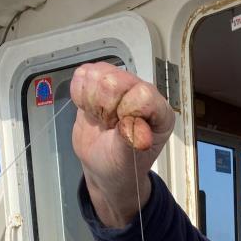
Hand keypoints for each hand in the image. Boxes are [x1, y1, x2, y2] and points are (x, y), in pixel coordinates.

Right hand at [70, 62, 174, 225]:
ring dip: (91, 101)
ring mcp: (120, 84)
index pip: (143, 94)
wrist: (103, 166)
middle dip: (104, 107)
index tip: (121, 128)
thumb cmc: (122, 164)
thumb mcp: (128, 159)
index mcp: (160, 112)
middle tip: (109, 125)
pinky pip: (81, 74)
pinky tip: (91, 110)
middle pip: (113, 79)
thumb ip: (132, 142)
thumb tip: (137, 131)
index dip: (126, 110)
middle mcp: (143, 92)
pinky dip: (80, 95)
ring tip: (101, 118)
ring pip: (96, 74)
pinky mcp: (98, 81)